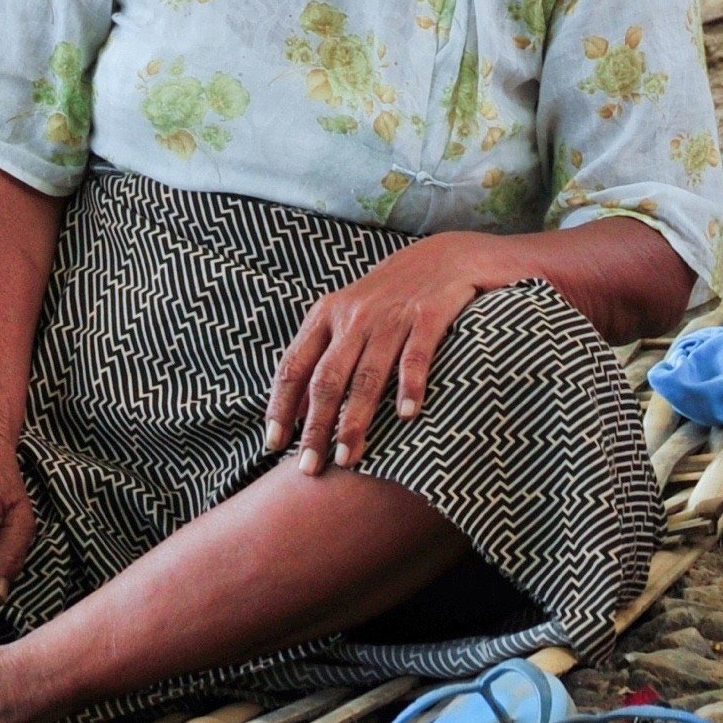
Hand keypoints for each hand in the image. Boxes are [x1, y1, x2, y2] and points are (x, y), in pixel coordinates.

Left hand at [267, 230, 512, 474]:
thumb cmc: (394, 294)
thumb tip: (296, 411)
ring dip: (356, 419)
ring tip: (349, 457)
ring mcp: (392, 315)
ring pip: (367, 374)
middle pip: (327, 378)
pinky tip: (406, 416)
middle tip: (310, 467)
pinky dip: (409, 385)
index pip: (294, 365)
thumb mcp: (350, 313)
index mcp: (328, 314)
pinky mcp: (430, 314)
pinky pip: (416, 355)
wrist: (449, 254)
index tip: (274, 444)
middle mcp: (355, 315)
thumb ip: (324, 353)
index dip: (281, 406)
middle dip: (316, 426)